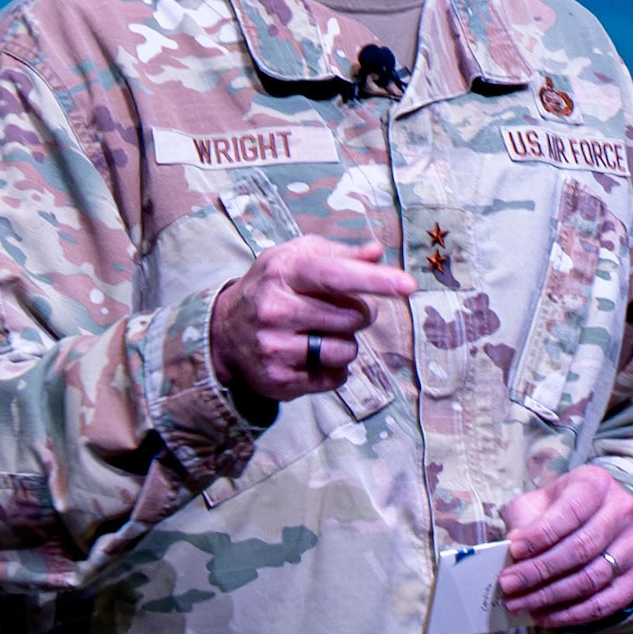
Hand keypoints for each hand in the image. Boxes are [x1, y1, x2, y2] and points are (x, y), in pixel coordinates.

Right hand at [209, 237, 415, 401]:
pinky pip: (334, 378)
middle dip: (359, 314)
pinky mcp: (278, 380)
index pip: (336, 276)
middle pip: (352, 317)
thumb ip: (340, 255)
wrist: (224, 330)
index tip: (408, 285)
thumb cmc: (273, 286)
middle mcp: (276, 309)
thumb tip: (377, 253)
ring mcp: (275, 347)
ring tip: (322, 333)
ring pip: (347, 350)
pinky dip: (334, 368)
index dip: (375, 280)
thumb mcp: (297, 258)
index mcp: (284, 272)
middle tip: (337, 310)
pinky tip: (312, 355)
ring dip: (346, 343)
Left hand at [498, 466, 632, 627]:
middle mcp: (622, 510)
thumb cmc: (557, 510)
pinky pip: (605, 602)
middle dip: (540, 571)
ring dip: (551, 596)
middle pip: (582, 548)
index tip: (513, 551)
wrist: (592, 518)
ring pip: (592, 578)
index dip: (541, 534)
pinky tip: (545, 616)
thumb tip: (509, 552)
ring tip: (521, 604)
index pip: (571, 511)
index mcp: (596, 483)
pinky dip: (572, 614)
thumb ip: (523, 522)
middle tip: (509, 585)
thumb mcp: (537, 503)